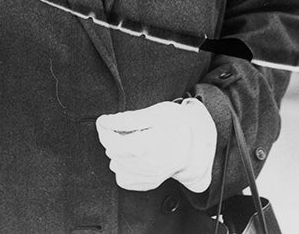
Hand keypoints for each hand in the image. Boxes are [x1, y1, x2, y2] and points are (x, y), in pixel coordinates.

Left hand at [95, 99, 216, 191]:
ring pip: (115, 165)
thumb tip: (103, 122)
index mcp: (151, 146)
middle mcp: (149, 166)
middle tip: (125, 128)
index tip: (104, 121)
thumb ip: (127, 119)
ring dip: (118, 152)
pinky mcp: (146, 184)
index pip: (114, 143)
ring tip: (134, 140)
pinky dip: (123, 165)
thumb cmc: (176, 124)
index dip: (105, 130)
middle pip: (114, 153)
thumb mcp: (155, 113)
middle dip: (113, 138)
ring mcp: (148, 177)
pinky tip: (135, 154)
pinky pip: (122, 177)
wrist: (194, 144)